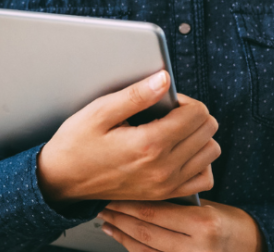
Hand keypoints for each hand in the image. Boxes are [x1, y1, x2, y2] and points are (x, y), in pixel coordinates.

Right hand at [37, 71, 219, 202]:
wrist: (62, 179)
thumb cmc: (76, 144)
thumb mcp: (99, 112)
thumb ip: (135, 95)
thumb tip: (164, 79)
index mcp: (149, 144)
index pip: (196, 114)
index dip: (184, 99)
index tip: (165, 99)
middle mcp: (163, 168)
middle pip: (208, 131)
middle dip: (193, 114)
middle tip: (168, 111)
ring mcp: (166, 185)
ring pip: (210, 153)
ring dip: (198, 136)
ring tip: (174, 129)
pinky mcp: (165, 194)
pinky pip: (203, 179)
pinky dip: (199, 162)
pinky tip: (180, 151)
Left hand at [99, 200, 264, 251]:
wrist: (250, 246)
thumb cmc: (227, 221)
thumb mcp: (205, 205)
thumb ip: (176, 201)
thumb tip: (138, 189)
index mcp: (203, 224)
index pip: (155, 212)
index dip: (129, 202)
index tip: (112, 192)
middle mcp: (197, 248)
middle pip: (146, 232)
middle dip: (119, 217)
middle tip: (102, 204)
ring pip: (144, 250)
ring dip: (121, 234)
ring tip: (107, 221)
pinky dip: (133, 248)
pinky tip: (122, 238)